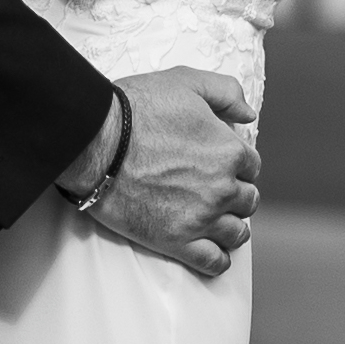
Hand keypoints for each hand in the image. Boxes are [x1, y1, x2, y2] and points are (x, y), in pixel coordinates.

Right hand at [93, 71, 258, 278]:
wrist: (93, 141)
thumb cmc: (136, 109)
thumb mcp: (186, 81)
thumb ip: (226, 92)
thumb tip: (248, 114)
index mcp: (229, 152)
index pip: (251, 166)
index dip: (235, 164)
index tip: (219, 165)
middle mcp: (222, 188)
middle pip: (247, 201)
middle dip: (234, 195)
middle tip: (213, 190)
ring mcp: (201, 218)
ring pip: (236, 233)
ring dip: (230, 227)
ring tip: (215, 221)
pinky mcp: (176, 242)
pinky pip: (213, 262)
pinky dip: (218, 259)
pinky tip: (211, 250)